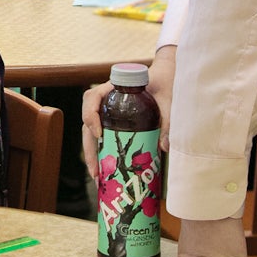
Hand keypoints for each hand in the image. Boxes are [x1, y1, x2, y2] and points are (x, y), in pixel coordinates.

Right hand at [83, 45, 175, 178]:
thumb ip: (167, 120)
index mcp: (114, 87)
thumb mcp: (168, 100)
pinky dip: (101, 153)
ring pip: (91, 132)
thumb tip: (163, 147)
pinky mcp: (113, 121)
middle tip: (96, 171)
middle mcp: (106, 99)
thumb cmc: (164, 83)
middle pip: (88, 121)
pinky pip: (101, 136)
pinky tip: (106, 171)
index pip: (92, 97)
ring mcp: (108, 111)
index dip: (90, 115)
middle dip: (89, 148)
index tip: (99, 133)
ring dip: (92, 154)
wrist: (165, 78)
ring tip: (98, 177)